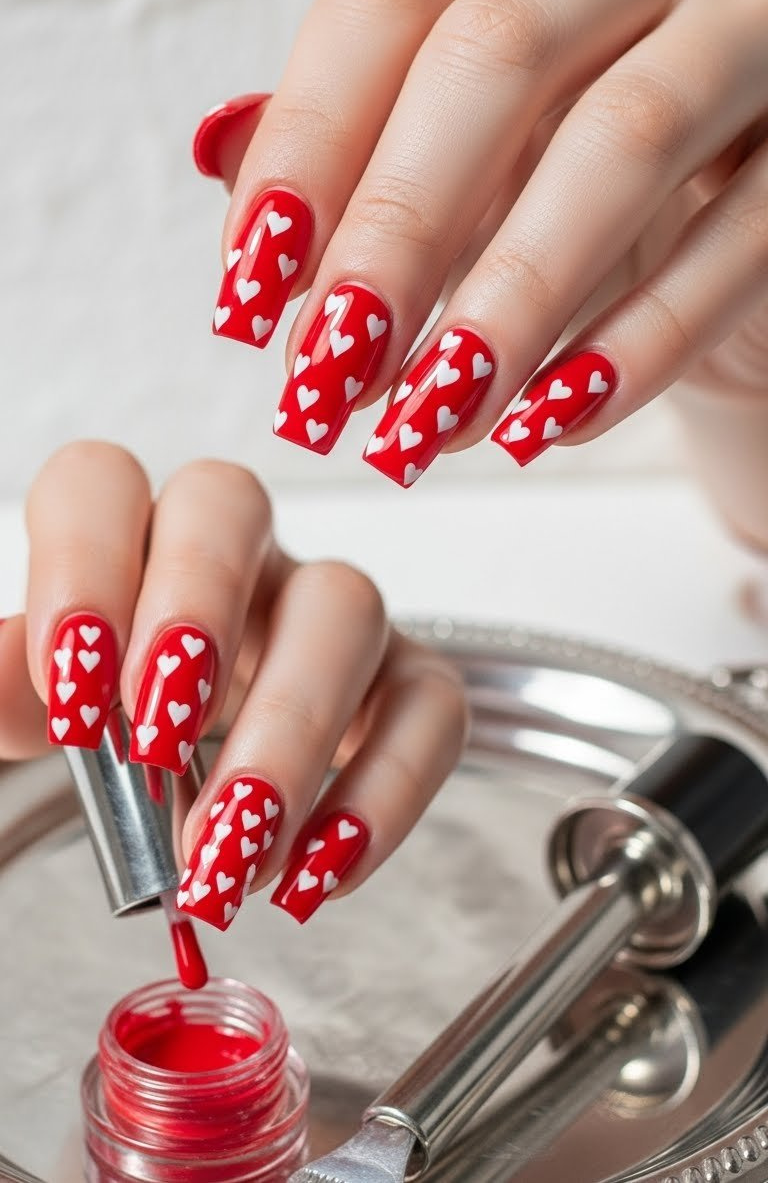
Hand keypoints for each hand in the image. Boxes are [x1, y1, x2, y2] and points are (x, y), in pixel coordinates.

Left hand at [0, 443, 464, 927]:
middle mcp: (238, 551)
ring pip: (346, 604)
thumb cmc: (127, 732)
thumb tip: (2, 680)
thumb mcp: (45, 716)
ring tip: (231, 854)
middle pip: (231, 505)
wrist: (212, 784)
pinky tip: (313, 876)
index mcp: (132, 539)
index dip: (85, 565)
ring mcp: (330, 608)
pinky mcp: (409, 681)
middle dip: (195, 611)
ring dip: (290, 732)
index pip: (102, 483)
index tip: (73, 688)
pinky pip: (431, 709)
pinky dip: (382, 797)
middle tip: (155, 744)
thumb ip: (8, 692)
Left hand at [195, 0, 767, 484]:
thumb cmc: (567, 209)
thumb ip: (353, 195)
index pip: (386, 4)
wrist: (732, 247)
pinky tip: (548, 425)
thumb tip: (250, 259)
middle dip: (399, 228)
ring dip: (511, 299)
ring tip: (430, 423)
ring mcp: (747, 33)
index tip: (249, 298)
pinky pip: (735, 241)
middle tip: (330, 376)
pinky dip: (635, 348)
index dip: (306, 149)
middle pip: (498, 52)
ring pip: (624, 140)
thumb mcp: (453, 186)